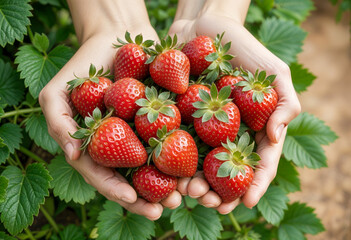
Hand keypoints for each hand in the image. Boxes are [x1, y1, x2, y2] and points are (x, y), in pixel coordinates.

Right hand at [40, 0, 182, 218]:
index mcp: (99, 147)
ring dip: (174, 181)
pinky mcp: (166, 118)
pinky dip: (188, 153)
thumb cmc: (84, 65)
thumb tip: (73, 156)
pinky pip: (178, 138)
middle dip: (151, 196)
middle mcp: (124, 144)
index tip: (135, 201)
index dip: (118, 191)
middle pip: (136, 178)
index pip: (106, 176)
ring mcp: (145, 133)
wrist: (118, 37)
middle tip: (169, 206)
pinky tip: (200, 165)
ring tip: (188, 193)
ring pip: (160, 164)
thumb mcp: (58, 92)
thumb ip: (59, 124)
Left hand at [169, 0, 300, 211]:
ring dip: (193, 183)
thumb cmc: (244, 47)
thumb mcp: (274, 73)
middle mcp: (225, 133)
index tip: (245, 203)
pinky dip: (170, 160)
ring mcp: (200, 127)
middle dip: (219, 191)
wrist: (205, 26)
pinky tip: (166, 174)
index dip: (253, 185)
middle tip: (209, 201)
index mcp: (251, 128)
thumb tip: (276, 138)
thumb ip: (284, 104)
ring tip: (188, 192)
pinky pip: (173, 142)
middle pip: (224, 171)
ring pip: (197, 163)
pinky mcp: (176, 117)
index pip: (256, 162)